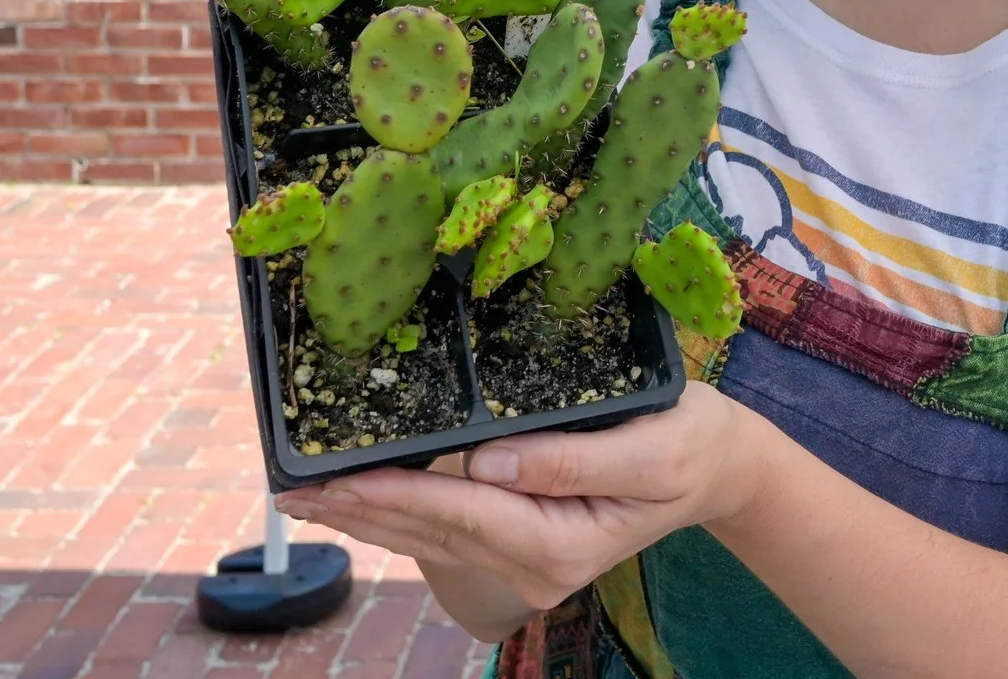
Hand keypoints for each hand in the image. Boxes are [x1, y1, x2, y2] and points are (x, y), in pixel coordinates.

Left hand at [275, 381, 770, 612]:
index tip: (337, 479)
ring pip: (428, 538)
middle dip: (359, 509)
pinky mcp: (521, 543)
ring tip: (306, 495)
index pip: (461, 511)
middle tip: (288, 487)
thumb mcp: (653, 446)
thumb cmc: (691, 444)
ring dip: (366, 516)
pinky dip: (397, 514)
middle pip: (430, 532)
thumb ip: (573, 459)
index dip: (395, 492)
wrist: (719, 469)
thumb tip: (490, 460)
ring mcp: (525, 561)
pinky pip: (447, 531)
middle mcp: (533, 563)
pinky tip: (362, 501)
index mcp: (561, 541)